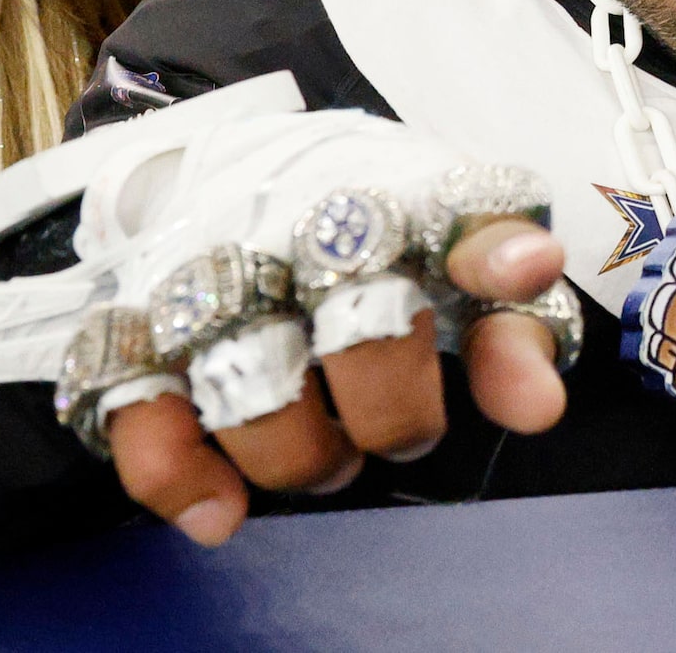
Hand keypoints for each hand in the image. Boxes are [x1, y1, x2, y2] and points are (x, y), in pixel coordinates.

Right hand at [106, 219, 569, 546]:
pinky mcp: (137, 318)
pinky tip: (221, 511)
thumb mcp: (464, 257)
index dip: (497, 256)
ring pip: (251, 383)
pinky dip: (175, 472)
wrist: (250, 164)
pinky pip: (138, 404)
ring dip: (298, 454)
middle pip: (360, 331)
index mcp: (403, 192)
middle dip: (394, 412)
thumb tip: (537, 408)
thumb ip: (513, 328)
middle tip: (405, 436)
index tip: (525, 273)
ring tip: (329, 461)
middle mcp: (304, 220)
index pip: (464, 215)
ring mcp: (214, 268)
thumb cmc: (385, 226)